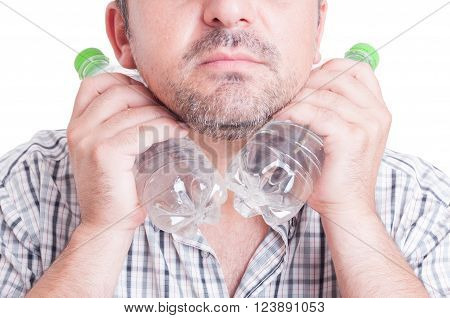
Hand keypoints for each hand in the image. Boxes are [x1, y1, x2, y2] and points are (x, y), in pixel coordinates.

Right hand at [67, 73, 188, 232]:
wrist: (107, 224)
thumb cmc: (115, 189)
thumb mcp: (108, 151)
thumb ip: (117, 126)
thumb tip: (151, 102)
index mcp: (76, 125)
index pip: (95, 83)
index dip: (125, 82)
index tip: (148, 96)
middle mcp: (78, 128)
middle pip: (118, 90)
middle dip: (148, 96)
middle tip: (168, 110)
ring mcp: (89, 139)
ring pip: (135, 110)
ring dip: (162, 114)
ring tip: (177, 124)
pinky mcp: (106, 153)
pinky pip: (144, 129)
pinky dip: (166, 127)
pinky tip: (178, 132)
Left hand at [273, 58, 391, 216]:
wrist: (346, 208)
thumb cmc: (336, 175)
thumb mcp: (341, 138)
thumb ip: (332, 114)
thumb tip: (302, 92)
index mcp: (378, 111)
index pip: (357, 69)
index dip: (328, 68)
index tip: (304, 82)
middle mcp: (377, 114)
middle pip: (338, 76)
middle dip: (307, 83)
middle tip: (286, 97)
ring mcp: (367, 125)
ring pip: (324, 95)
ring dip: (296, 98)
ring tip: (280, 109)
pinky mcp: (351, 137)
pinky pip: (317, 113)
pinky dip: (295, 112)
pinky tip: (282, 119)